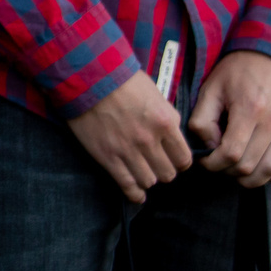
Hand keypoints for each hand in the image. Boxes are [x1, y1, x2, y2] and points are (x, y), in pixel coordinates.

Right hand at [70, 70, 192, 203]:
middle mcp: (150, 140)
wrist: (87, 77)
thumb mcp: (155, 95)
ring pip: (149, 181)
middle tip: (155, 164)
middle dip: (163, 170)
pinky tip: (135, 193)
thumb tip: (171, 138)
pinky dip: (134, 193)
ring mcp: (128, 150)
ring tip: (141, 172)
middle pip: (168, 174)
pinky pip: (127, 185)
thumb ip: (167, 119)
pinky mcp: (107, 156)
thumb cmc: (122, 80)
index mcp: (165, 123)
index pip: (184, 159)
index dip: (179, 161)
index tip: (172, 159)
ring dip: (147, 178)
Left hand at [187, 50, 270, 186]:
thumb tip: (208, 146)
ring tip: (234, 168)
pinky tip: (255, 168)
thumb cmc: (237, 72)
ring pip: (270, 172)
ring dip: (249, 178)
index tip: (204, 160)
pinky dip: (270, 175)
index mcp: (250, 110)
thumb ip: (203, 119)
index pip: (231, 153)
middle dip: (227, 171)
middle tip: (216, 163)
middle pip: (249, 166)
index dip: (213, 163)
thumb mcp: (211, 87)